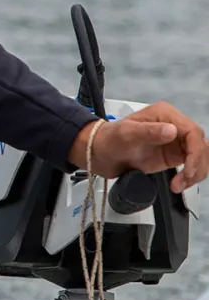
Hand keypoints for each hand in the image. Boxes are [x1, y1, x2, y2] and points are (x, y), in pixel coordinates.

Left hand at [69, 102, 208, 192]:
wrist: (100, 154)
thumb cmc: (109, 139)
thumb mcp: (127, 134)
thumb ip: (149, 131)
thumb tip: (172, 131)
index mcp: (165, 114)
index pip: (192, 132)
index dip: (195, 152)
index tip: (188, 169)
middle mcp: (174, 125)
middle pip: (201, 145)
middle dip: (197, 165)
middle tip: (184, 180)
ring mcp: (175, 141)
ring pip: (201, 156)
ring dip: (196, 173)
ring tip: (179, 185)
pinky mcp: (174, 155)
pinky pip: (193, 165)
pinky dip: (191, 177)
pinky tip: (179, 184)